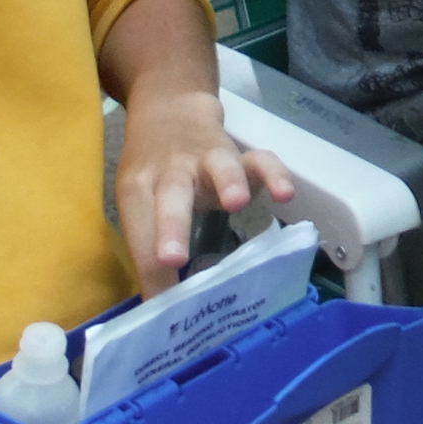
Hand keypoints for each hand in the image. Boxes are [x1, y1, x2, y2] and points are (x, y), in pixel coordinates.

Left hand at [111, 85, 298, 293]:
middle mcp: (171, 171)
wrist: (169, 110)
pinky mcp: (239, 153)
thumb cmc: (152, 171)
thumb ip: (149, 248)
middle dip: (172, 228)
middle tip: (173, 260)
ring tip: (237, 202)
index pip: (141, 235)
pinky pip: (259, 159)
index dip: (149, 274)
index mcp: (139, 189)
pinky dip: (273, 173)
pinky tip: (285, 194)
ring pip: (218, 166)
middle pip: (170, 197)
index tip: (160, 313)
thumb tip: (159, 311)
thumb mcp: (137, 201)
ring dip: (227, 183)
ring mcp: (207, 158)